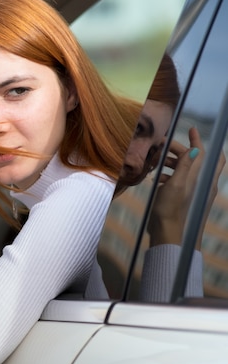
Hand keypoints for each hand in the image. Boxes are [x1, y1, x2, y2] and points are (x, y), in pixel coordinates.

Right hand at [147, 127, 224, 247]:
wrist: (169, 234)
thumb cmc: (171, 210)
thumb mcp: (176, 185)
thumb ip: (186, 166)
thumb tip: (196, 149)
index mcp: (201, 177)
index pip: (206, 153)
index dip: (199, 141)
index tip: (191, 129)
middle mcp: (200, 182)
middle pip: (194, 159)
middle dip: (179, 150)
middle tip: (162, 146)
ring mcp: (192, 191)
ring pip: (185, 169)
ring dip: (172, 162)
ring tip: (156, 162)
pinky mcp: (183, 198)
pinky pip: (179, 180)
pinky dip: (169, 174)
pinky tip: (156, 177)